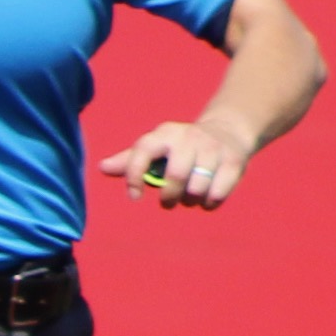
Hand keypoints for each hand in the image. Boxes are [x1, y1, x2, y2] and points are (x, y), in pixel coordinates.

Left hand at [102, 118, 252, 210]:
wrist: (227, 131)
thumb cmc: (180, 147)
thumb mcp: (155, 148)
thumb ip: (130, 160)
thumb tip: (102, 168)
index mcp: (164, 134)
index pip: (142, 151)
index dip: (134, 176)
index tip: (134, 197)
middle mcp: (188, 137)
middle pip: (176, 176)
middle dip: (170, 197)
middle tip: (168, 202)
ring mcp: (213, 148)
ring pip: (198, 188)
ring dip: (190, 201)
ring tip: (190, 197)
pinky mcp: (234, 160)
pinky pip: (218, 193)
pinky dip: (209, 203)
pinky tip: (207, 200)